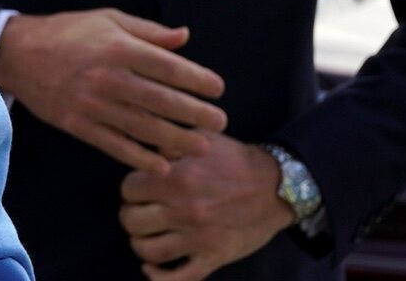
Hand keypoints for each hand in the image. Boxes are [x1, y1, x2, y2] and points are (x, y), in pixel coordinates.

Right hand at [0, 9, 226, 174]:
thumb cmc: (69, 32)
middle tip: (220, 122)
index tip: (218, 89)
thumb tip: (185, 37)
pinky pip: (114, 145)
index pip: (167, 66)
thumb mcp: (108, 19)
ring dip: (174, 139)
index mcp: (118, 47)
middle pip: (160, 100)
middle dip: (194, 113)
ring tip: (201, 147)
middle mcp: (108, 77)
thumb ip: (148, 31)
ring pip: (142, 127)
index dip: (196, 79)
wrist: (18, 54)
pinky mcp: (78, 124)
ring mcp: (92, 104)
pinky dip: (139, 157)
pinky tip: (162, 166)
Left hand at [118, 134, 293, 279]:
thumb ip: (169, 142)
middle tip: (142, 212)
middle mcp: (182, 210)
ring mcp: (197, 237)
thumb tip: (144, 151)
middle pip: (131, 221)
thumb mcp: (202, 138)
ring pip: (147, 251)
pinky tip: (151, 268)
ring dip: (142, 243)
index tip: (141, 190)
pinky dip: (157, 278)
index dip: (131, 189)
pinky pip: (177, 279)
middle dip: (132, 215)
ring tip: (149, 235)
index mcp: (176, 178)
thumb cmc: (236, 159)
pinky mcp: (213, 257)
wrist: (277, 186)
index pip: (128, 189)